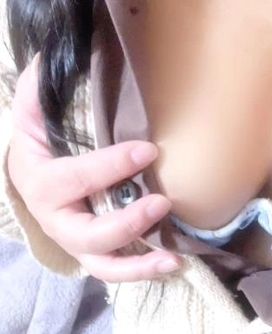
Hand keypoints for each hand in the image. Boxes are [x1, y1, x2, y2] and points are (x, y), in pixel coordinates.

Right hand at [7, 56, 179, 280]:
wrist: (31, 179)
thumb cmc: (39, 144)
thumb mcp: (33, 113)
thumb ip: (44, 90)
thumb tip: (62, 57)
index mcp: (42, 184)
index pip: (77, 179)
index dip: (111, 167)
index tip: (148, 151)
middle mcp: (57, 222)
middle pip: (91, 235)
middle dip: (128, 223)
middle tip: (162, 203)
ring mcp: (77, 244)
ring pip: (104, 265)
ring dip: (139, 265)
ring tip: (173, 258)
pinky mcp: (94, 254)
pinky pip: (116, 270)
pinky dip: (142, 271)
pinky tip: (172, 263)